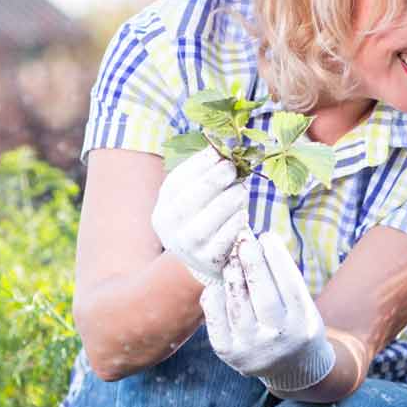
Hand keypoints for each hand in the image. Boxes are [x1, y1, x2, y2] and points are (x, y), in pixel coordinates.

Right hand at [151, 147, 248, 283]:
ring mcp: (187, 245)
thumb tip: (222, 145)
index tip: (220, 152)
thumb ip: (205, 175)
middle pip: (189, 199)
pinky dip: (235, 223)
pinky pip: (223, 239)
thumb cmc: (203, 219)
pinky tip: (242, 213)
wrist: (201, 261)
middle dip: (214, 180)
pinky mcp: (207, 260)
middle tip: (233, 168)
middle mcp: (169, 227)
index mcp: (164, 206)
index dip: (199, 165)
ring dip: (228, 200)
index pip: (177, 181)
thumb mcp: (196, 198)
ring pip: (207, 220)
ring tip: (242, 189)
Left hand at [200, 229, 335, 391]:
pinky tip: (217, 284)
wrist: (293, 367)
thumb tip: (261, 242)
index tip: (267, 236)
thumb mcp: (304, 306)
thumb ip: (285, 281)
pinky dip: (214, 299)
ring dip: (233, 277)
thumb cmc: (296, 324)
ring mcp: (253, 349)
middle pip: (264, 296)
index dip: (278, 257)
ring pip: (239, 306)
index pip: (290, 285)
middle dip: (253, 264)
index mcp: (304, 324)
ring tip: (231, 259)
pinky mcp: (230, 354)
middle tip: (245, 241)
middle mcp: (280, 339)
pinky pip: (217, 321)